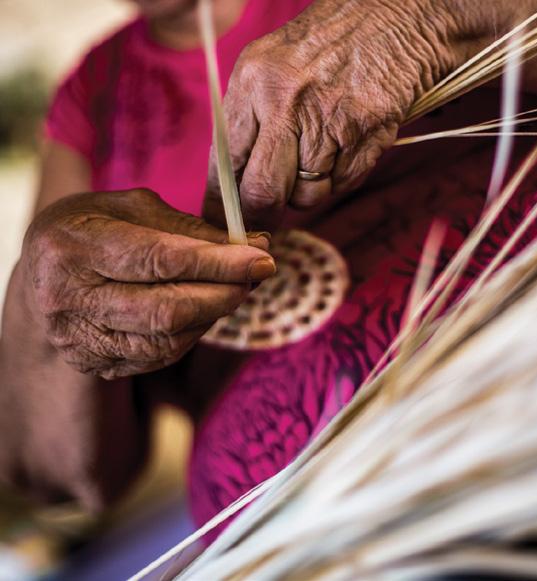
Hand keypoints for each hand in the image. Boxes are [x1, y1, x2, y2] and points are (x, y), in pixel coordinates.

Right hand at [21, 188, 274, 378]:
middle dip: (224, 292)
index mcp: (73, 247)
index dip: (217, 263)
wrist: (43, 277)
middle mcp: (68, 299)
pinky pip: (161, 355)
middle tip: (257, 274)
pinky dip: (194, 332)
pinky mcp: (94, 364)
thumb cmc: (94, 230)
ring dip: (215, 313)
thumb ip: (190, 228)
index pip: (159, 260)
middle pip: (167, 308)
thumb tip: (256, 244)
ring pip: (169, 338)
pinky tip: (205, 309)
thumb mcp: (131, 210)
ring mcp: (79, 339)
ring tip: (233, 287)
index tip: (262, 258)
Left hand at [203, 0, 456, 228]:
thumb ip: (251, 117)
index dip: (223, 204)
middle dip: (264, 214)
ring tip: (323, 153)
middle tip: (268, 222)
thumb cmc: (333, 42)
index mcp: (252, 81)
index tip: (227, 224)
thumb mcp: (274, 64)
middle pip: (261, 191)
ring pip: (307, 195)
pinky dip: (343, 176)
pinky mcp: (367, 131)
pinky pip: (343, 183)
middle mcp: (284, 100)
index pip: (224, 162)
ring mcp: (328, 117)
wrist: (397, 16)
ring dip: (311, 189)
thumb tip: (234, 180)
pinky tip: (349, 143)